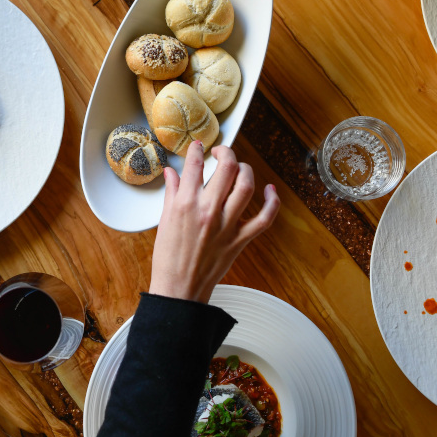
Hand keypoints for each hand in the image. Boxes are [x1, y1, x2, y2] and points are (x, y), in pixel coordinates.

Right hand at [149, 142, 279, 302]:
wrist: (179, 289)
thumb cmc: (168, 258)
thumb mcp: (164, 220)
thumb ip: (172, 192)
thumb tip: (172, 173)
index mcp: (185, 203)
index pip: (195, 164)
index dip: (198, 149)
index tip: (199, 147)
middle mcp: (208, 210)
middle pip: (227, 168)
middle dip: (226, 153)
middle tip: (221, 153)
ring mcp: (227, 225)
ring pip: (246, 186)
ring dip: (246, 170)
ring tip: (240, 168)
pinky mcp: (240, 240)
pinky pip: (264, 218)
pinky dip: (272, 202)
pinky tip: (270, 190)